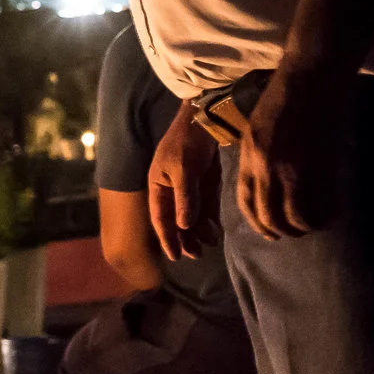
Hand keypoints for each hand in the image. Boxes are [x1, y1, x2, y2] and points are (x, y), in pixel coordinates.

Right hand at [148, 99, 220, 261]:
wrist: (206, 116)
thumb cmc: (188, 141)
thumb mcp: (183, 169)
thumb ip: (185, 198)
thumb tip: (184, 226)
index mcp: (158, 184)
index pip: (160, 217)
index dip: (167, 238)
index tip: (176, 257)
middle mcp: (172, 188)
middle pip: (176, 220)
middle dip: (185, 238)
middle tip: (196, 255)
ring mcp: (189, 185)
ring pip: (192, 215)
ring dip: (199, 230)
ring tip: (209, 243)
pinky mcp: (204, 181)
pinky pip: (205, 206)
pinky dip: (209, 218)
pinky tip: (215, 230)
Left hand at [237, 64, 353, 238]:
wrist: (312, 74)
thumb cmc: (284, 93)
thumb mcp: (256, 126)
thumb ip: (257, 156)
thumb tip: (264, 185)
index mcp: (249, 155)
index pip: (247, 204)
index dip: (259, 224)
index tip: (270, 232)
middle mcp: (267, 166)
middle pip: (270, 217)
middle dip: (282, 231)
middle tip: (295, 231)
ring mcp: (295, 167)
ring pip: (296, 216)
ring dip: (305, 225)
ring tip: (314, 223)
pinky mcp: (320, 163)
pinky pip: (321, 201)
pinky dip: (325, 213)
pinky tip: (330, 211)